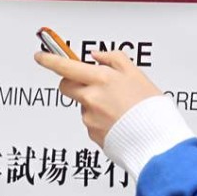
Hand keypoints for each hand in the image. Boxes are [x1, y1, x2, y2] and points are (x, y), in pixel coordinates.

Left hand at [34, 49, 162, 146]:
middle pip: (66, 86)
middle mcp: (91, 98)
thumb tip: (97, 56)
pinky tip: (118, 120)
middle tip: (89, 82)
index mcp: (101, 79)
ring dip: (93, 103)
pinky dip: (100, 120)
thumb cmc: (149, 107)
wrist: (156, 140)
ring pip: (82, 104)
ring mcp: (90, 118)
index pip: (65, 66)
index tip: (40, 56)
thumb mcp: (137, 74)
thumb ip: (114, 59)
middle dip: (72, 81)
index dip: (49, 60)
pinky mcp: (92, 134)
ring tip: (118, 107)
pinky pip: (91, 122)